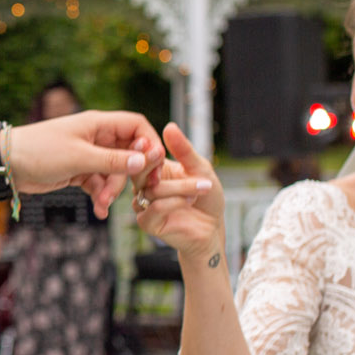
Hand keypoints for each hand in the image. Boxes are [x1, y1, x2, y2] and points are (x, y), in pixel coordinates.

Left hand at [6, 111, 157, 218]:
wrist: (6, 164)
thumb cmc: (39, 151)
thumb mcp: (79, 157)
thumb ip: (112, 161)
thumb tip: (143, 161)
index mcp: (98, 124)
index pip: (136, 127)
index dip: (149, 144)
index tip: (154, 165)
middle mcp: (96, 138)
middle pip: (129, 154)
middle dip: (132, 174)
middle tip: (140, 192)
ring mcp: (88, 155)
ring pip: (114, 173)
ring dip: (113, 190)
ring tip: (103, 205)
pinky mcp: (78, 172)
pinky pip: (99, 184)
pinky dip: (101, 197)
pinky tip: (99, 210)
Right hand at [131, 123, 222, 263]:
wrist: (213, 227)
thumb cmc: (206, 198)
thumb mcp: (200, 168)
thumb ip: (184, 150)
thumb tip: (169, 126)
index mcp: (154, 171)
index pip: (143, 157)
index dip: (146, 150)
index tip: (155, 144)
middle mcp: (145, 187)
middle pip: (140, 172)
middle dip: (151, 163)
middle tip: (162, 154)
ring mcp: (144, 205)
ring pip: (152, 190)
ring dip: (178, 187)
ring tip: (202, 186)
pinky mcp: (148, 223)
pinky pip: (153, 209)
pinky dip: (173, 203)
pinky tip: (189, 200)